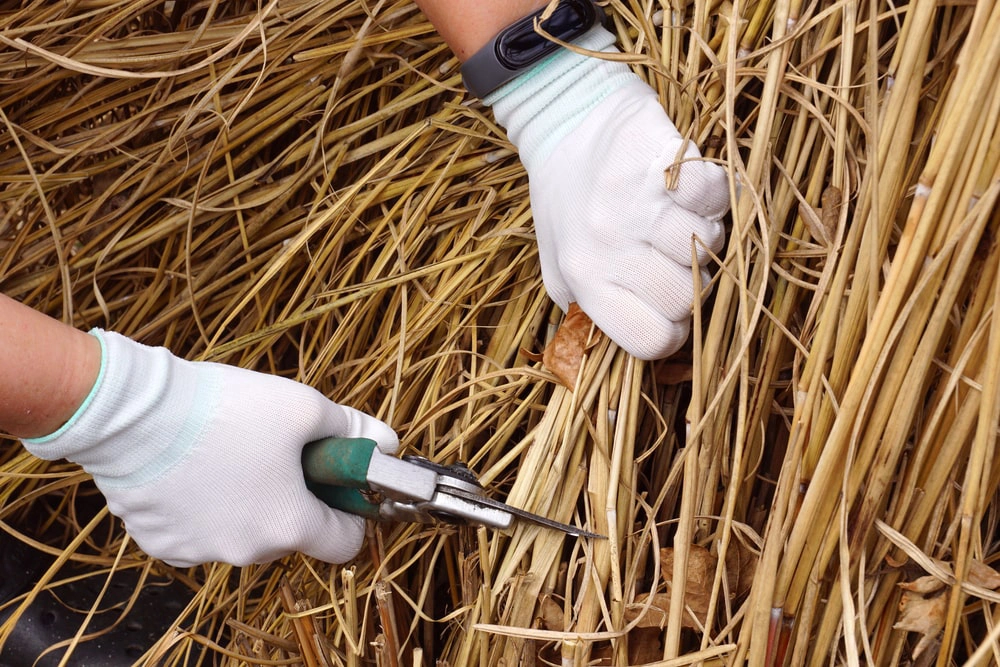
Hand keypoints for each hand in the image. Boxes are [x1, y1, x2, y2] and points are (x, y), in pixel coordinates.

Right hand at [22, 330, 397, 567]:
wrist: (134, 412)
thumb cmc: (227, 409)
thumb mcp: (303, 407)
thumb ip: (351, 429)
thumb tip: (386, 441)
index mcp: (289, 526)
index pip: (345, 544)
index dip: (351, 513)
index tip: (340, 485)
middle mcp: (246, 551)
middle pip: (290, 534)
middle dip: (294, 498)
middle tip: (280, 453)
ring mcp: (199, 552)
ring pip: (243, 531)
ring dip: (248, 502)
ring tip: (231, 453)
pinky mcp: (160, 543)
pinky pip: (200, 529)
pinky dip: (205, 507)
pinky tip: (194, 467)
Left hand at [485, 26, 729, 359]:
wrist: (567, 120)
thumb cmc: (569, 202)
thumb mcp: (562, 269)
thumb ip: (593, 314)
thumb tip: (637, 353)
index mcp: (584, 278)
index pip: (652, 340)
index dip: (671, 328)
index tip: (668, 306)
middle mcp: (607, 243)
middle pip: (687, 297)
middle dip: (691, 279)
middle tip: (671, 253)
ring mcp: (635, 201)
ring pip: (708, 245)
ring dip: (705, 233)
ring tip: (677, 216)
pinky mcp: (661, 159)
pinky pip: (715, 195)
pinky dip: (714, 194)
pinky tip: (689, 190)